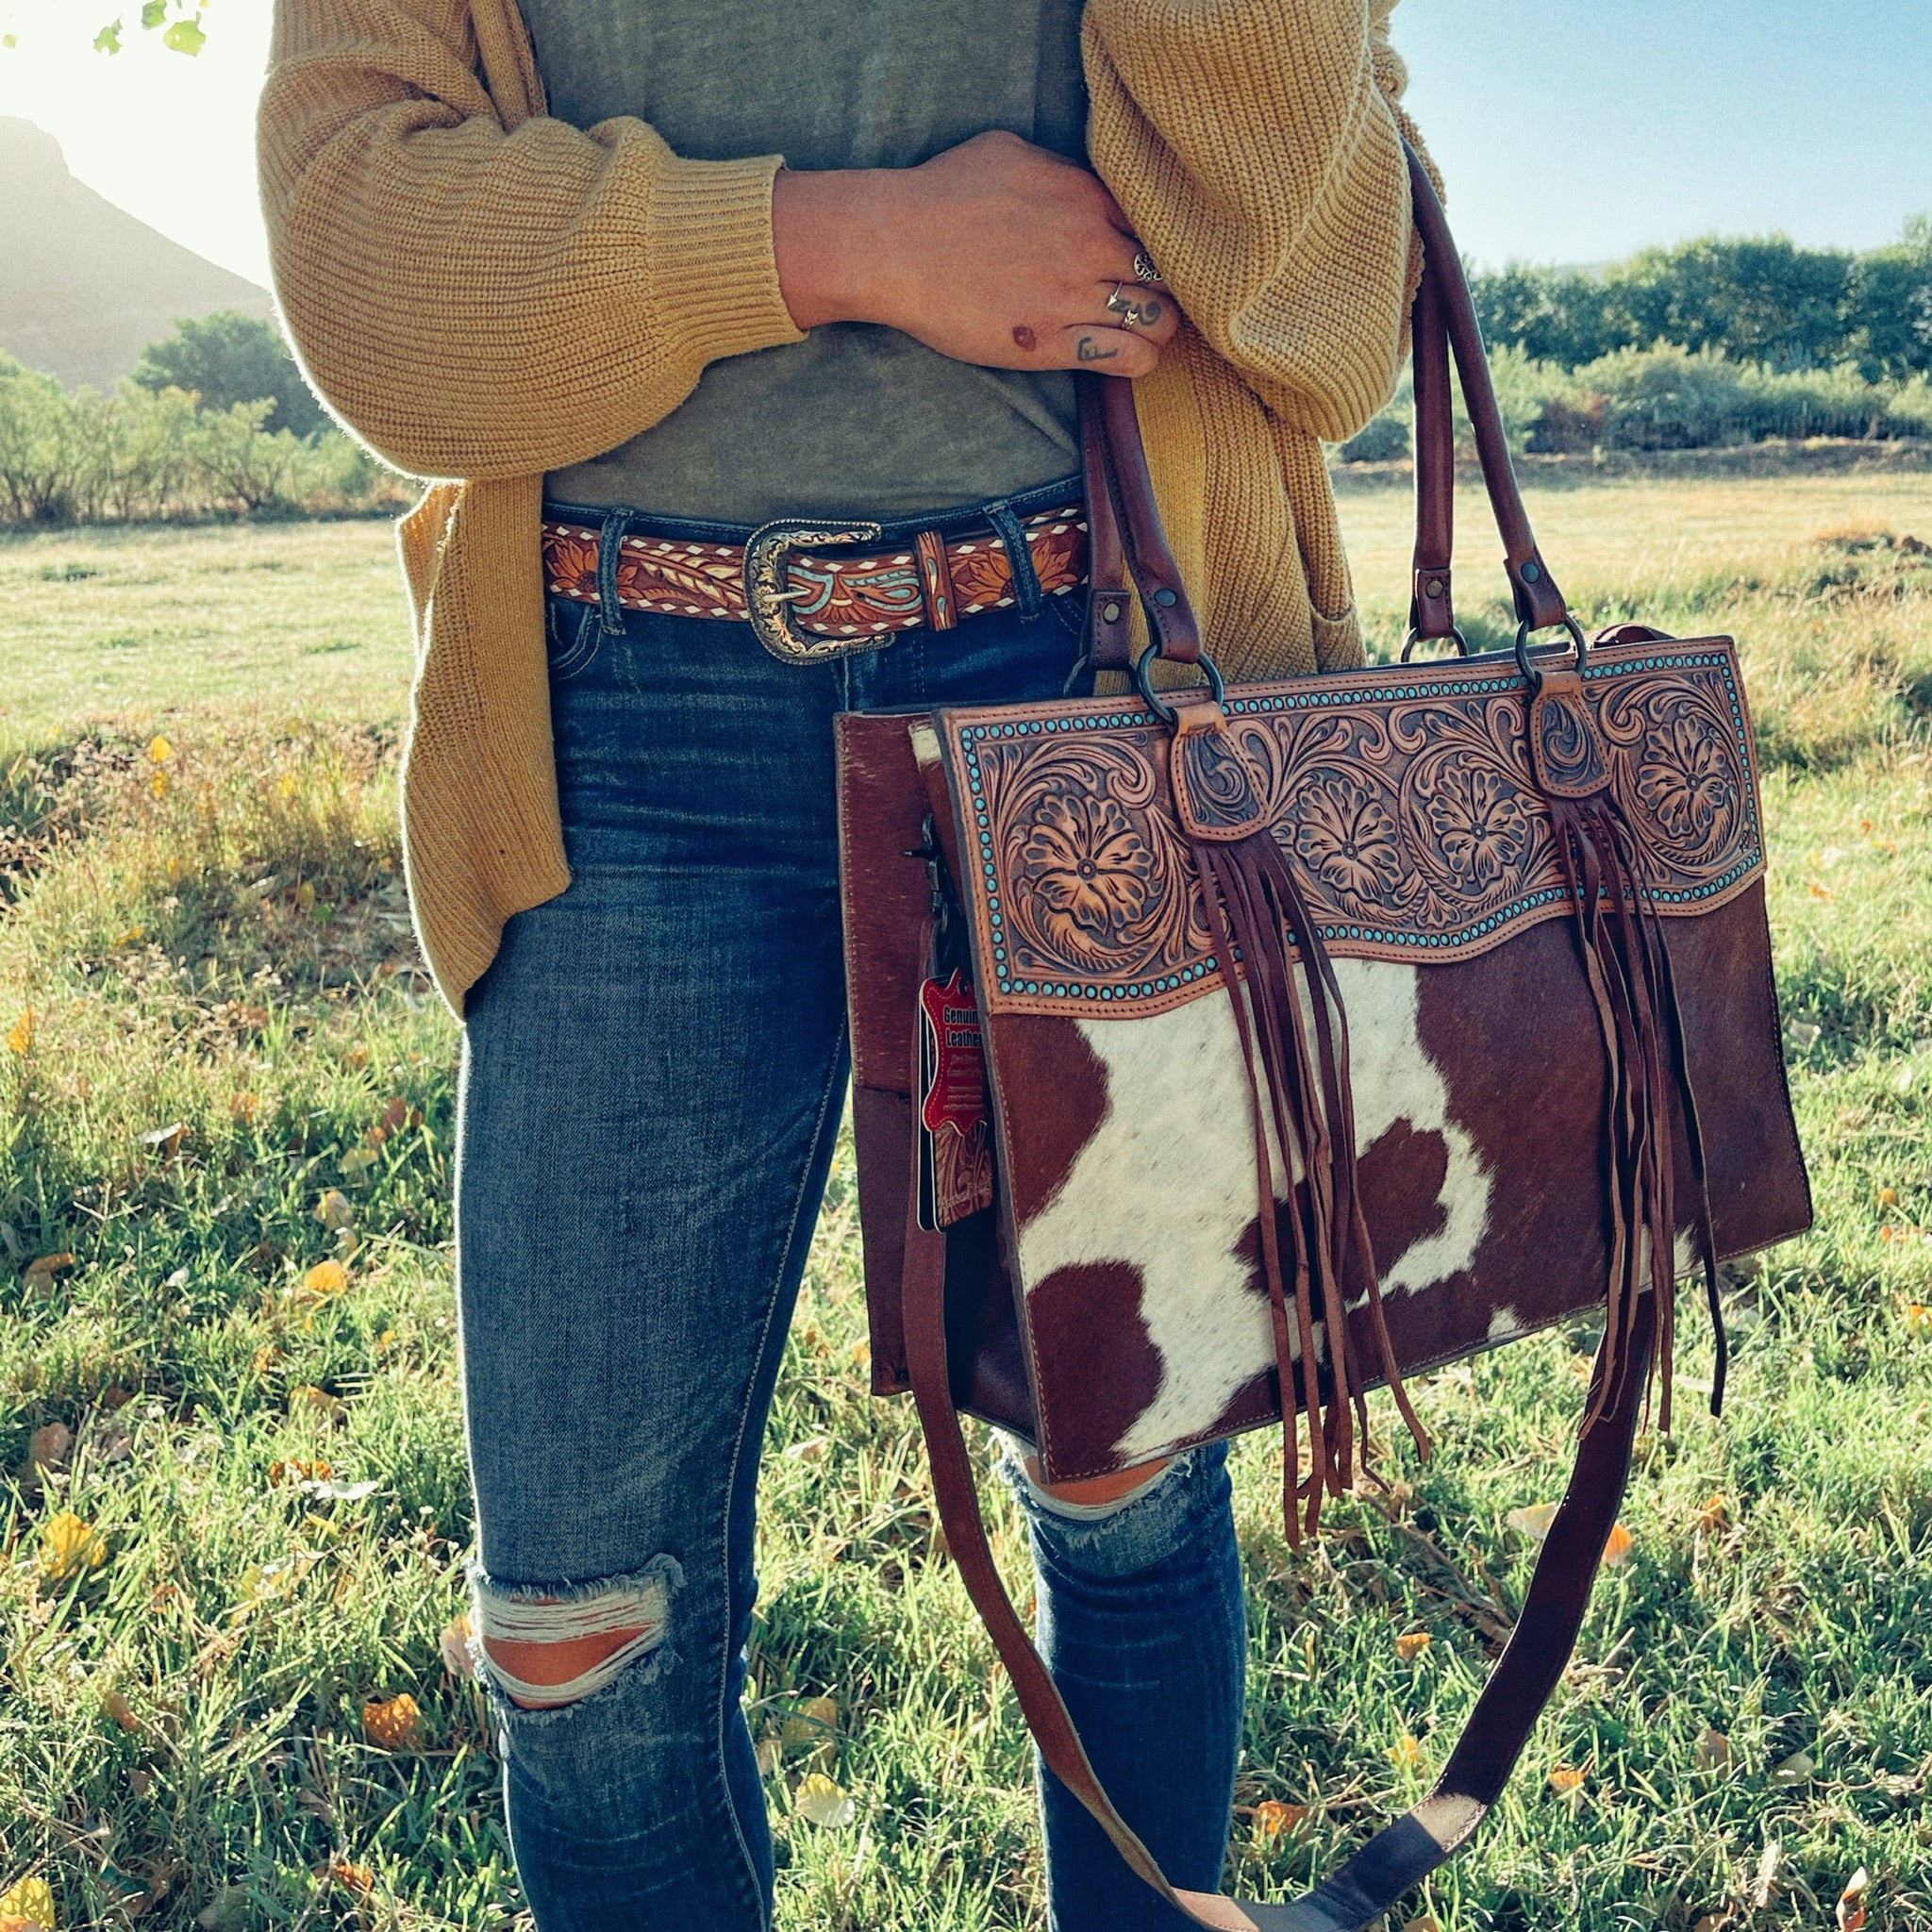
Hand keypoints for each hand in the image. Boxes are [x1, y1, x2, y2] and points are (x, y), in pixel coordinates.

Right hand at [773, 130, 1178, 376]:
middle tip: (1149, 300)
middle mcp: (1089, 245)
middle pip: (1167, 274)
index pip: (1158, 225)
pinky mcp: (1050, 344)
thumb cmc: (941, 193)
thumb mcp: (1008, 151)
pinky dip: (1138, 361)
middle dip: (1164, 289)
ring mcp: (1073, 297)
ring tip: (1141, 332)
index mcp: (1085, 196)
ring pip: (1158, 320)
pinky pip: (1127, 359)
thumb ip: (1060, 168)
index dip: (1160, 245)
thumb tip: (1081, 181)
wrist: (894, 246)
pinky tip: (1125, 357)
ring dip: (1157, 329)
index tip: (1145, 260)